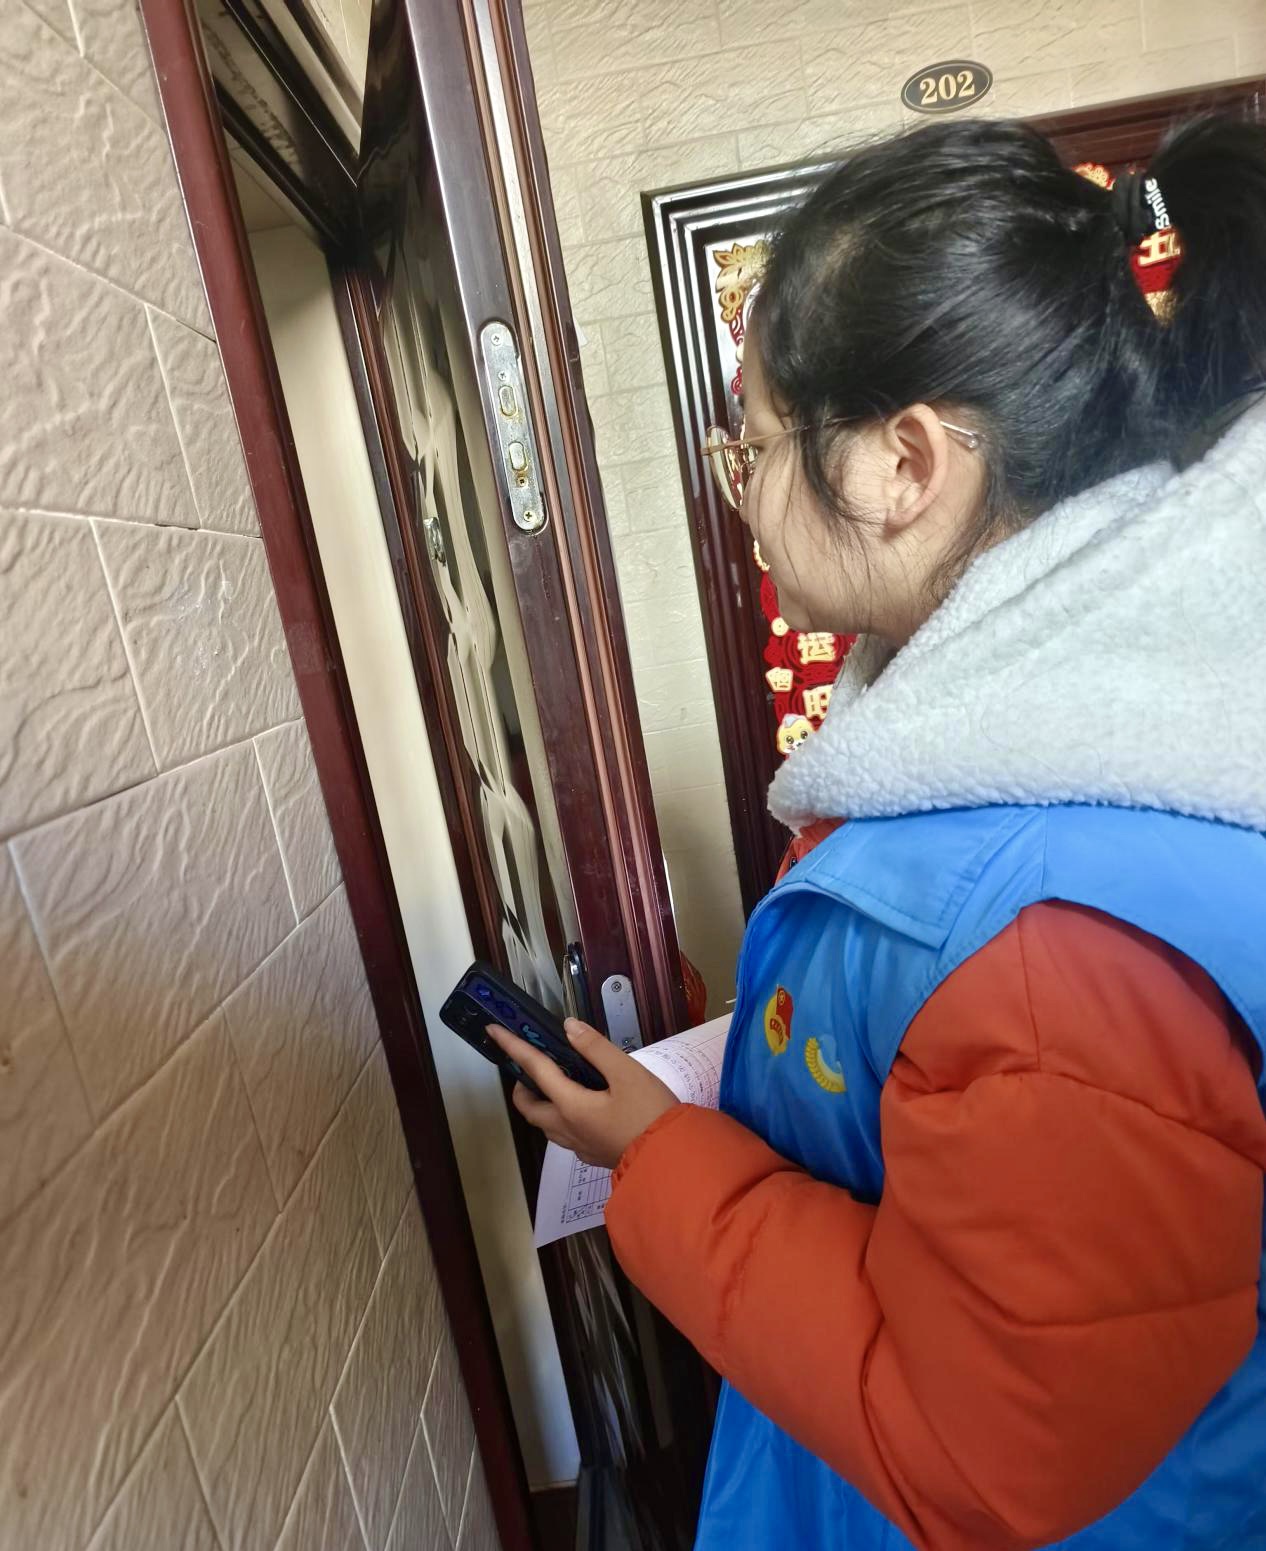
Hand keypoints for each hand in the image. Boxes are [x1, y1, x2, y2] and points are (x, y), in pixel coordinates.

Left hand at [485, 1018, 677, 1169]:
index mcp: (571, 1106)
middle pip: (529, 1108)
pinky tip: (584, 1108)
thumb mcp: (627, 1072)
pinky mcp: (594, 1156)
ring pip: (547, 1125)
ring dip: (541, 1104)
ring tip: (557, 1084)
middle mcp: (568, 1129)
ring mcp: (580, 1146)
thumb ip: (596, 1048)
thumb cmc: (651, 1114)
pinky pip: (566, 1136)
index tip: (494, 1032)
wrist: (673, 1162)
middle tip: (531, 1066)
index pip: (535, 1069)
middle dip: (522, 1086)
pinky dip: (562, 1118)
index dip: (513, 1047)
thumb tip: (569, 1028)